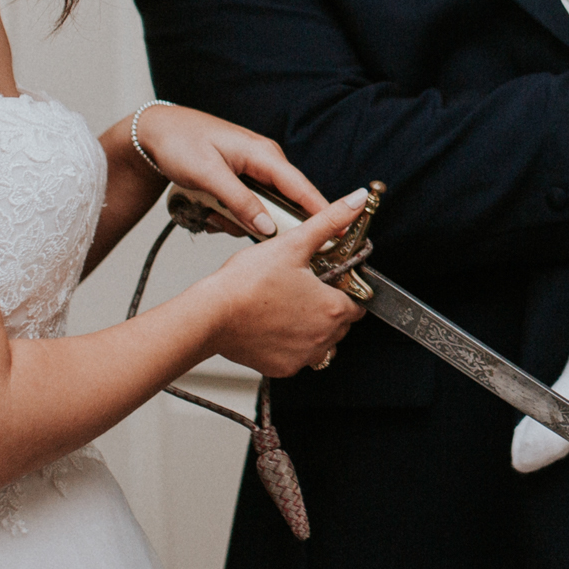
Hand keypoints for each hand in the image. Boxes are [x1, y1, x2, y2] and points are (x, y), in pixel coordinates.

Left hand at [128, 104, 330, 237]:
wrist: (156, 132)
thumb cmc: (181, 143)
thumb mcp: (208, 175)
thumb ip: (240, 202)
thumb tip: (269, 229)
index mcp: (264, 155)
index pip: (302, 188)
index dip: (322, 211)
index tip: (341, 234)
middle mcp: (265, 162)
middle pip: (284, 203)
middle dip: (266, 223)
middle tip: (241, 229)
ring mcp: (253, 170)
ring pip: (263, 208)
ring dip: (239, 219)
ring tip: (210, 213)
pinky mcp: (242, 178)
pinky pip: (247, 205)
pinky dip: (230, 213)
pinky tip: (209, 209)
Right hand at [203, 193, 367, 375]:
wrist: (211, 315)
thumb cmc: (247, 282)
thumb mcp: (294, 243)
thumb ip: (330, 221)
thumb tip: (357, 200)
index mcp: (333, 308)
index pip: (358, 303)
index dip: (344, 289)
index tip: (327, 281)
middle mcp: (324, 338)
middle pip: (341, 324)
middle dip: (327, 307)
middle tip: (302, 290)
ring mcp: (303, 357)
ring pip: (321, 343)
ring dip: (312, 328)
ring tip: (287, 307)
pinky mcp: (282, 368)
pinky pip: (297, 358)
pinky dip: (290, 345)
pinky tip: (273, 325)